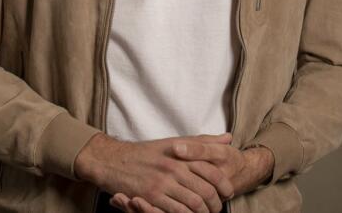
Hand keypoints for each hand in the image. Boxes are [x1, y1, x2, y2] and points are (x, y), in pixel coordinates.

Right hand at [108, 137, 274, 212]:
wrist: (113, 160)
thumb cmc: (145, 153)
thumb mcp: (174, 142)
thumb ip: (201, 142)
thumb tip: (228, 137)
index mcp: (182, 154)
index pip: (212, 172)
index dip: (224, 185)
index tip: (228, 193)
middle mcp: (174, 167)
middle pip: (206, 191)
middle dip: (215, 204)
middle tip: (217, 209)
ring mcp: (163, 183)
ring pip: (193, 204)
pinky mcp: (151, 196)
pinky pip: (175, 211)